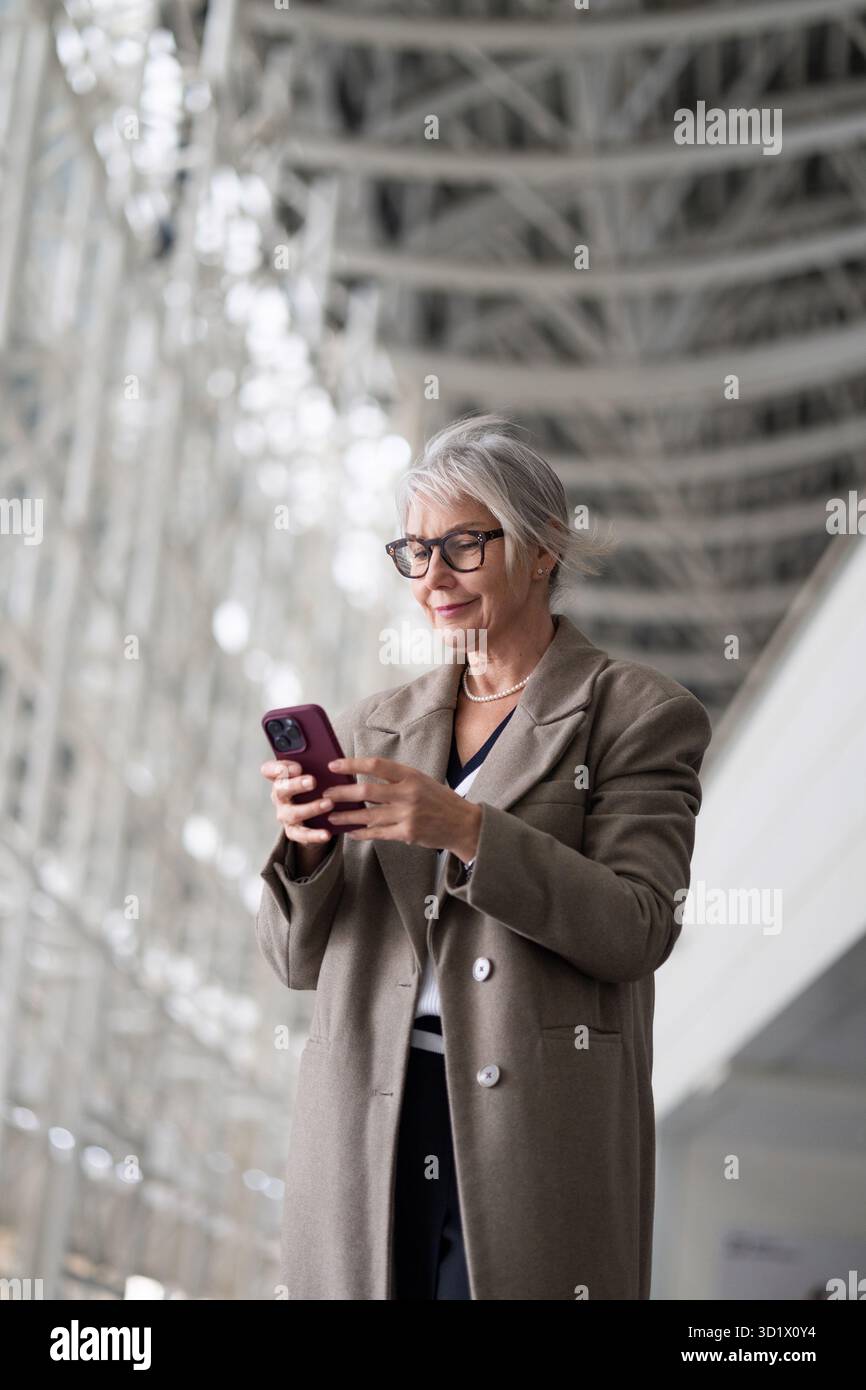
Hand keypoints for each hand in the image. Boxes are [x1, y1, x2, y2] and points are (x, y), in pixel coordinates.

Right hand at [260, 759, 334, 845]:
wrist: (315, 816)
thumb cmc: (314, 787)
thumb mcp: (313, 772)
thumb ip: (315, 764)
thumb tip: (330, 760)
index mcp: (281, 778)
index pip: (269, 770)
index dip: (278, 768)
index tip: (296, 766)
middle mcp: (279, 796)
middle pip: (280, 789)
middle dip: (296, 784)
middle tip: (312, 781)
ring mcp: (285, 815)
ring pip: (293, 813)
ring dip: (311, 808)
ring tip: (328, 804)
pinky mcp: (293, 831)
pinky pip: (302, 834)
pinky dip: (314, 835)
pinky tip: (326, 834)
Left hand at [324, 757, 481, 860]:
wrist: (463, 824)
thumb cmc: (439, 800)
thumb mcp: (421, 780)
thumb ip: (395, 778)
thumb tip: (363, 776)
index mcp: (411, 775)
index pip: (376, 765)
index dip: (352, 764)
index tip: (333, 765)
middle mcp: (408, 794)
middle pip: (366, 792)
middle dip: (341, 793)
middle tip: (325, 794)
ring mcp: (407, 815)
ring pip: (367, 816)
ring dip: (346, 816)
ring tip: (331, 815)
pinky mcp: (407, 834)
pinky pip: (377, 833)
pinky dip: (361, 833)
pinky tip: (350, 832)